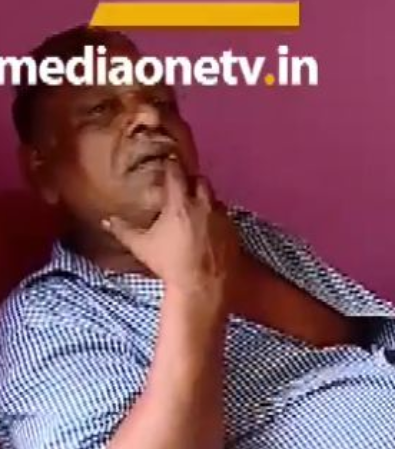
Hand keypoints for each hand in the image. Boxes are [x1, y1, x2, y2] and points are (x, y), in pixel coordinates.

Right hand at [102, 161, 231, 289]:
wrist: (203, 286)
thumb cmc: (169, 264)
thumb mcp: (142, 246)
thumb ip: (123, 230)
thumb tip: (107, 220)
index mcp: (181, 204)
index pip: (177, 174)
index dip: (172, 166)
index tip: (169, 163)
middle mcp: (204, 206)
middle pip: (201, 180)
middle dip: (191, 181)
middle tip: (182, 187)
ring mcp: (222, 218)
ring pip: (215, 198)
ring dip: (205, 199)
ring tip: (195, 209)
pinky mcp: (234, 231)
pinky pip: (225, 216)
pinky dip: (216, 217)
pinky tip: (208, 227)